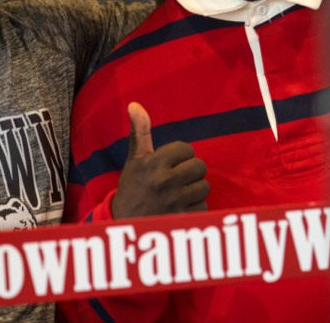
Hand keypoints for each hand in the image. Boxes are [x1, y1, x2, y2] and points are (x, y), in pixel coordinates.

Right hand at [111, 102, 208, 218]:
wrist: (125, 224)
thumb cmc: (132, 187)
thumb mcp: (134, 160)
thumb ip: (140, 132)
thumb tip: (135, 104)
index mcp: (152, 163)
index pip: (186, 149)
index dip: (180, 156)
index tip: (170, 165)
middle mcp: (164, 181)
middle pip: (199, 166)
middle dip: (190, 172)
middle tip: (177, 179)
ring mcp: (175, 201)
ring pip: (204, 186)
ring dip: (194, 189)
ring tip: (179, 194)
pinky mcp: (183, 219)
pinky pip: (204, 205)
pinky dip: (195, 207)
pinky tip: (180, 208)